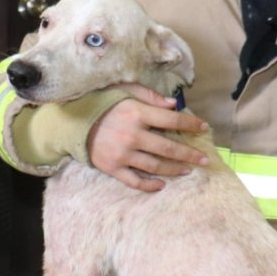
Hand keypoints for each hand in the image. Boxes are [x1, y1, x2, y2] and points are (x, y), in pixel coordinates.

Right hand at [86, 83, 208, 191]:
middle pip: (168, 148)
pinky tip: (161, 185)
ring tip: (188, 170)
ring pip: (156, 166)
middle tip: (205, 160)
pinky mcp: (112, 168)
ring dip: (174, 169)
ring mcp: (122, 154)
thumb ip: (149, 96)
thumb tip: (173, 105)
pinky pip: (134, 181)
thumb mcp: (124, 90)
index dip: (190, 124)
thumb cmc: (100, 102)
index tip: (203, 127)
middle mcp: (132, 135)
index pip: (171, 120)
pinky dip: (149, 185)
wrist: (71, 121)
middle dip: (190, 154)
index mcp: (136, 113)